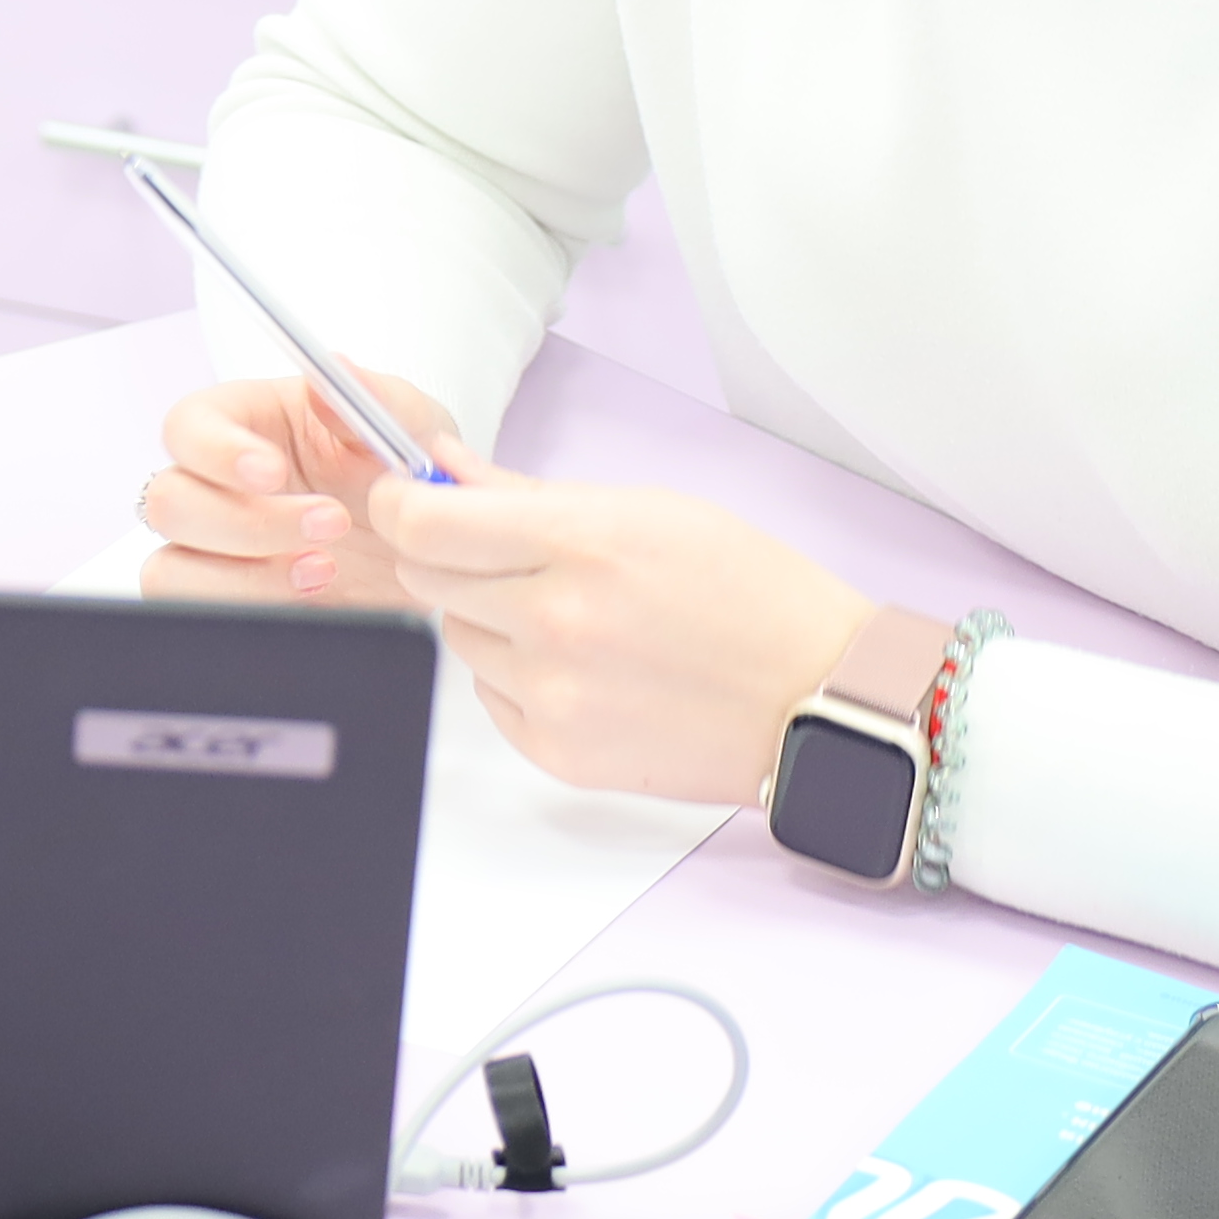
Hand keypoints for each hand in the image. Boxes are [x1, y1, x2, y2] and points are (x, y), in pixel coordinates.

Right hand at [133, 362, 466, 604]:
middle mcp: (216, 488)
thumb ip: (375, 398)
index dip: (215, 450)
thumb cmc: (407, 475)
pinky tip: (311, 602)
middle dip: (247, 523)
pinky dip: (250, 615)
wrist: (434, 556)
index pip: (187, 426)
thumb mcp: (414, 426)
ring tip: (325, 572)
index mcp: (245, 425)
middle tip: (332, 525)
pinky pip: (196, 618)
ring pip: (169, 570)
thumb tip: (335, 371)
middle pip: (168, 502)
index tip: (272, 471)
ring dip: (244, 578)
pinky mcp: (232, 605)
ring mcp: (216, 554)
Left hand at [360, 439, 880, 807]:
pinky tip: (587, 669)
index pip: (423, 521)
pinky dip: (519, 679)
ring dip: (490, 619)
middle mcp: (554, 620)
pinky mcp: (558, 751)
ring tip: (574, 618)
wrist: (820, 698)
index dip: (399, 504)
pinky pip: (492, 698)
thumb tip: (446, 468)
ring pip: (459, 638)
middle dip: (447, 556)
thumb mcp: (648, 510)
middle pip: (424, 577)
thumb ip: (530, 493)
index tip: (406, 499)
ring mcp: (553, 692)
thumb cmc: (751, 594)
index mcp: (578, 543)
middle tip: (503, 556)